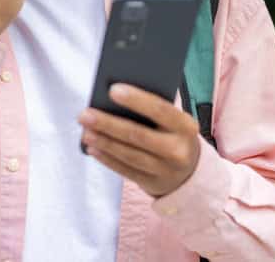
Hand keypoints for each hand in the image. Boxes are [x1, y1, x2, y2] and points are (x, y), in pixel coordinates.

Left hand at [78, 83, 201, 197]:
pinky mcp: (152, 183)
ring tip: (85, 131)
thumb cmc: (173, 134)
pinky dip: (107, 159)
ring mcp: (165, 169)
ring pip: (129, 154)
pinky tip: (92, 148)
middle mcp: (178, 149)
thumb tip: (116, 95)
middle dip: (108, 123)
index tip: (112, 89)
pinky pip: (125, 170)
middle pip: (138, 134)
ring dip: (104, 142)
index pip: (160, 109)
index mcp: (186, 126)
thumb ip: (153, 109)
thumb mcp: (173, 120)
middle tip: (85, 114)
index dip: (136, 99)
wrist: (189, 172)